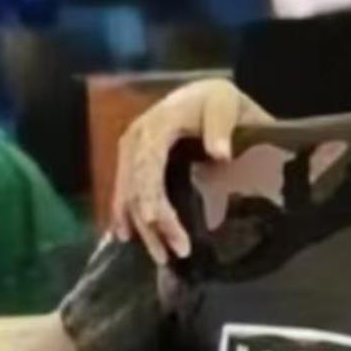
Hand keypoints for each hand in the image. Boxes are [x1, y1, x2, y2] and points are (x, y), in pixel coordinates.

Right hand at [111, 79, 272, 264]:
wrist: (206, 94)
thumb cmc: (218, 100)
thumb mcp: (226, 103)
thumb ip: (222, 126)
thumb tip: (221, 153)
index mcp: (157, 124)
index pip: (148, 163)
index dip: (150, 193)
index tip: (157, 220)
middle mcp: (136, 137)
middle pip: (136, 186)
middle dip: (152, 223)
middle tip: (175, 252)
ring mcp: (131, 151)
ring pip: (129, 195)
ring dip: (142, 228)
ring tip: (162, 256)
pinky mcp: (132, 162)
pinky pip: (124, 193)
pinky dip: (126, 216)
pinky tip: (129, 237)